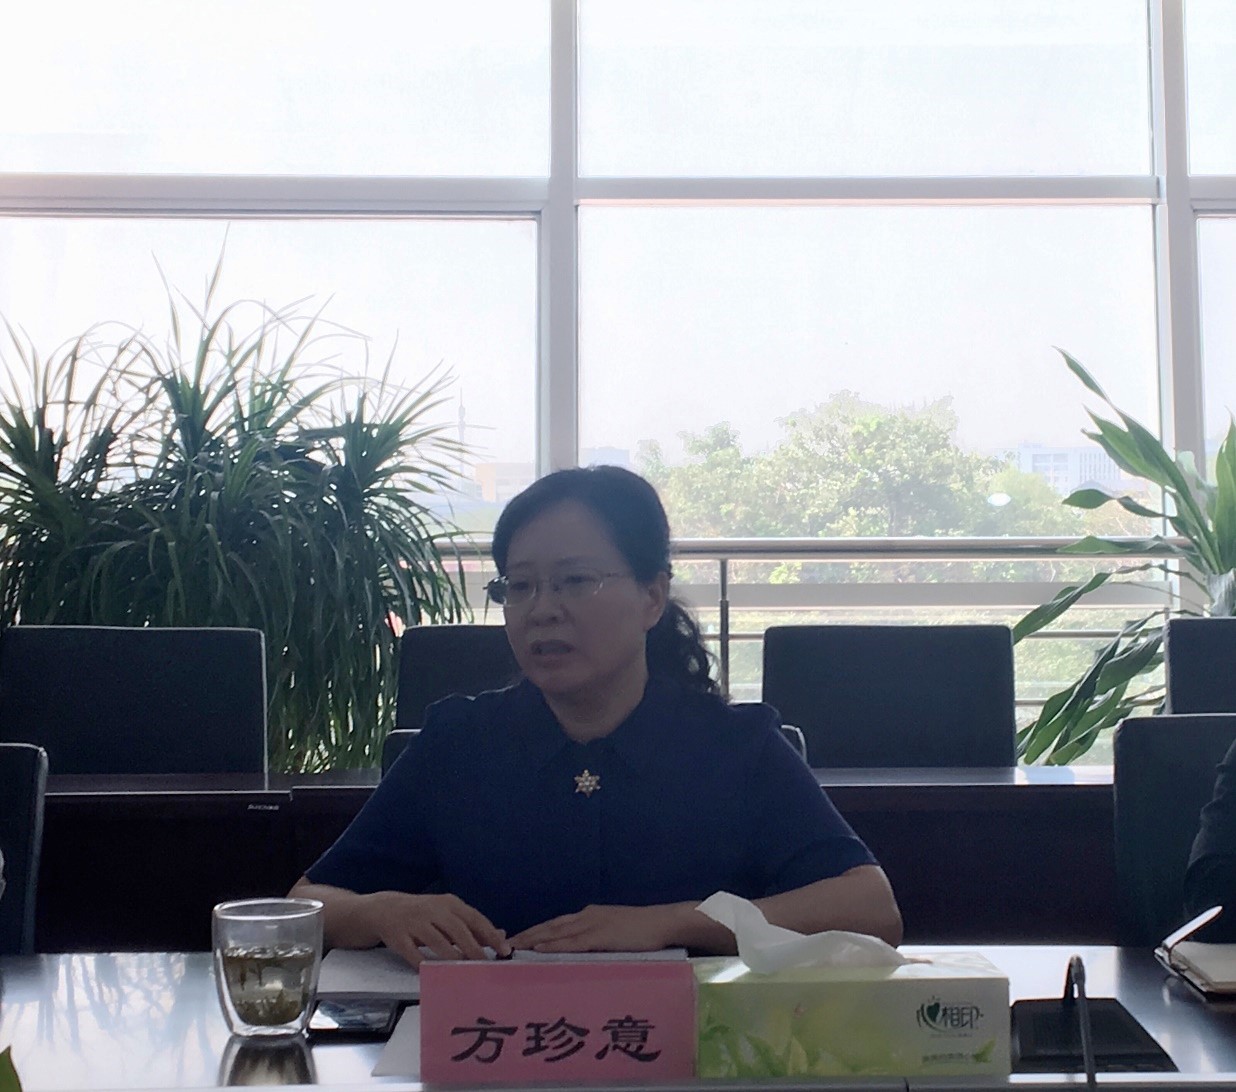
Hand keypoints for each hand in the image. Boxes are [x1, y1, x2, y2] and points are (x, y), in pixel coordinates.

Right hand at [359, 891, 510, 966]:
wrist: (384, 909)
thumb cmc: (423, 914)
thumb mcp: (447, 912)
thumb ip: (472, 924)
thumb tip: (501, 935)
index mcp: (449, 904)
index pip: (474, 919)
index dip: (490, 935)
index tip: (504, 950)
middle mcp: (433, 910)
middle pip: (458, 931)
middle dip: (474, 949)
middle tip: (487, 966)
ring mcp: (414, 923)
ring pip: (437, 942)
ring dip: (452, 958)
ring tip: (466, 972)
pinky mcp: (398, 936)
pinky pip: (413, 953)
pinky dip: (423, 964)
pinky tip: (433, 974)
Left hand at [508, 904, 679, 953]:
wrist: (663, 923)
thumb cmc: (643, 932)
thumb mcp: (614, 934)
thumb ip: (597, 941)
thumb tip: (581, 955)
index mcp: (589, 916)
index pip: (555, 925)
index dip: (534, 932)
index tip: (515, 940)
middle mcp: (586, 916)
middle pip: (549, 926)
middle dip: (526, 935)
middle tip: (503, 944)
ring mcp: (593, 924)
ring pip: (556, 932)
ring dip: (532, 939)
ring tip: (512, 947)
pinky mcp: (601, 935)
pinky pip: (572, 941)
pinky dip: (553, 945)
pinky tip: (539, 949)